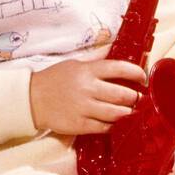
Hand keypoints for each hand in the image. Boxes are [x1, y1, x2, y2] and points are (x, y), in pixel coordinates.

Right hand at [29, 45, 147, 136]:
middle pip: (123, 94)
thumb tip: (115, 47)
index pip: (120, 68)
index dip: (137, 73)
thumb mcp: (75, 64)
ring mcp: (83, 108)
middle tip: (138, 98)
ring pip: (116, 113)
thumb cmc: (54, 79)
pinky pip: (104, 127)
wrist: (31, 100)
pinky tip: (114, 122)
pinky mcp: (79, 125)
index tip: (143, 78)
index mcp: (88, 71)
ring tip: (131, 111)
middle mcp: (88, 88)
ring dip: (128, 113)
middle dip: (135, 97)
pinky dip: (113, 125)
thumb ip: (97, 59)